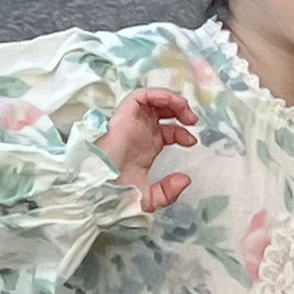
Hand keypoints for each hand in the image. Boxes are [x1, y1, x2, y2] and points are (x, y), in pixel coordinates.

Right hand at [99, 87, 198, 211]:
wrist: (101, 185)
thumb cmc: (116, 192)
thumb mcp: (149, 198)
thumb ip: (168, 192)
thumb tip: (185, 180)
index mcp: (145, 147)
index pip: (167, 131)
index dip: (182, 133)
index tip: (192, 142)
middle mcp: (139, 132)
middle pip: (163, 112)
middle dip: (180, 111)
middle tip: (193, 121)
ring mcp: (132, 122)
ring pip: (155, 100)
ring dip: (173, 100)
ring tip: (185, 110)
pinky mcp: (125, 114)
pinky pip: (143, 95)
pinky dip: (161, 94)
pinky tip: (174, 104)